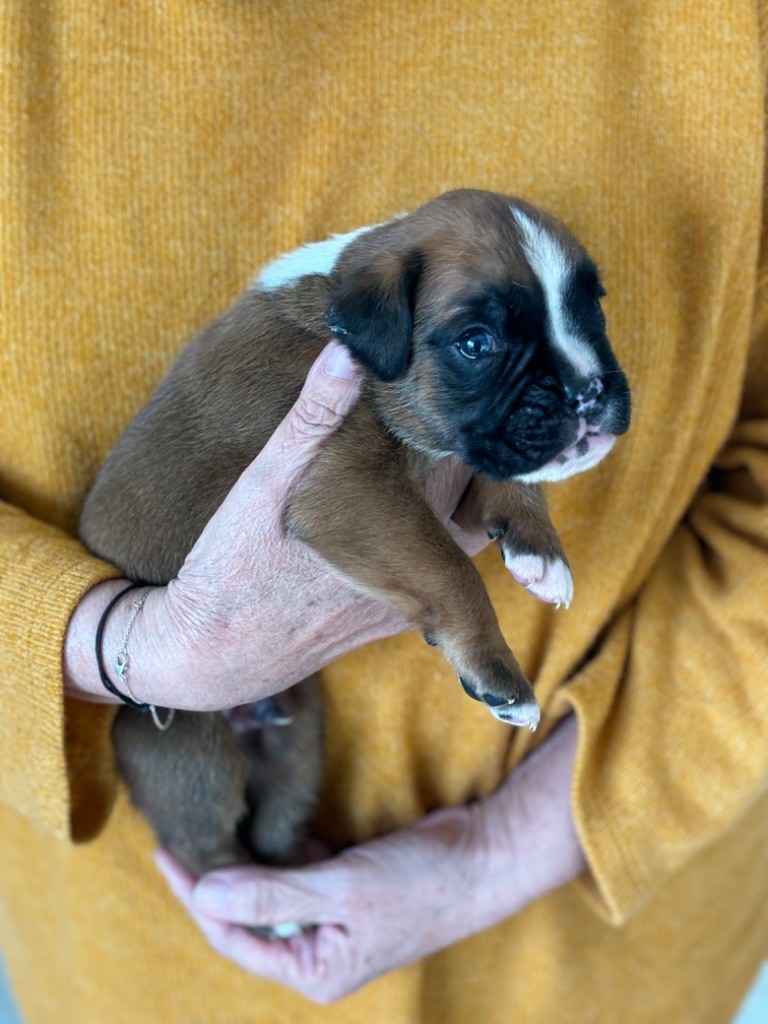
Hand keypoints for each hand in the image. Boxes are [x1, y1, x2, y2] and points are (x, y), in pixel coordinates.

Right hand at [66, 341, 487, 706]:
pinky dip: (440, 527)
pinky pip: (441, 569)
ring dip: (464, 494)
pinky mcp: (387, 618)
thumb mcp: (262, 486)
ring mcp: (406, 604)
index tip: (481, 387)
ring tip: (441, 444)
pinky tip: (411, 497)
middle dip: (481, 460)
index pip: (477, 474)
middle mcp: (417, 578)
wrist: (204, 658)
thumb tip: (349, 349)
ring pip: (470, 540)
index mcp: (398, 537)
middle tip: (469, 409)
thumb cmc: (229, 570)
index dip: (484, 426)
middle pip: (486, 508)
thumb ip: (310, 418)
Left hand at [156, 715, 585, 1002]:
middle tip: (188, 832)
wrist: (484, 856)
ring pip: (275, 890)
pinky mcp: (350, 888)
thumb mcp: (339, 890)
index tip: (169, 852)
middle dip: (220, 877)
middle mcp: (321, 950)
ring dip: (252, 860)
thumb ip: (270, 895)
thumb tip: (205, 895)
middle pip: (251, 915)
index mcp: (315, 970)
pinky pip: (303, 871)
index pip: (235, 935)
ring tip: (217, 822)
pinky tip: (270, 822)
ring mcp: (336, 919)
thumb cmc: (420, 883)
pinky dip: (286, 849)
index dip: (197, 895)